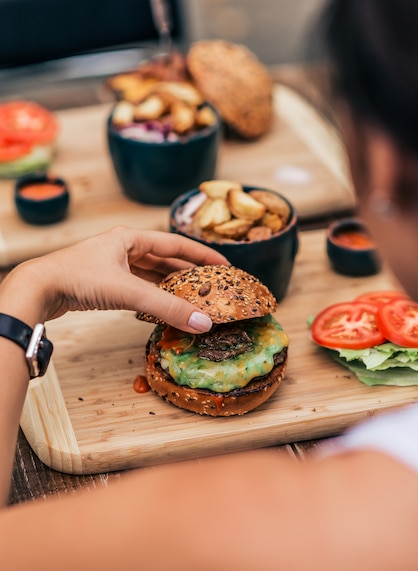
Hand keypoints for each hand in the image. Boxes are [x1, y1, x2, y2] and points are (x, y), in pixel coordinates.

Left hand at [4, 226, 228, 332]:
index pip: (175, 244)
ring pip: (150, 273)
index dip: (200, 255)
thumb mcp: (128, 292)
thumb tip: (202, 322)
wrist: (39, 288)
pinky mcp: (103, 282)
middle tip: (210, 285)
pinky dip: (152, 295)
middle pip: (164, 258)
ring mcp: (112, 265)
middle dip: (187, 272)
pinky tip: (162, 305)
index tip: (223, 265)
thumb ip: (166, 308)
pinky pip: (137, 286)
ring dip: (170, 285)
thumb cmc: (78, 278)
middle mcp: (122, 247)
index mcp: (130, 238)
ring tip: (192, 297)